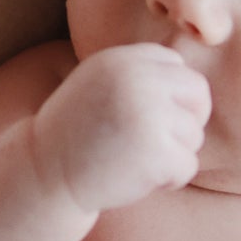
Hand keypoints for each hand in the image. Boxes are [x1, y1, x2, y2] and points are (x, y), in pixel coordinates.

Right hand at [34, 44, 210, 214]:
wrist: (43, 174)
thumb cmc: (76, 134)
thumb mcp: (99, 85)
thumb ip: (138, 75)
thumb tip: (193, 79)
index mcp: (121, 60)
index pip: (176, 65)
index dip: (173, 94)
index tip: (155, 115)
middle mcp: (137, 81)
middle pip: (197, 93)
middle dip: (188, 120)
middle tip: (164, 142)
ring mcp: (148, 115)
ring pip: (194, 134)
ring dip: (175, 154)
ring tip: (139, 161)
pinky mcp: (155, 152)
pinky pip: (189, 166)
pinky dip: (171, 179)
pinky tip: (142, 179)